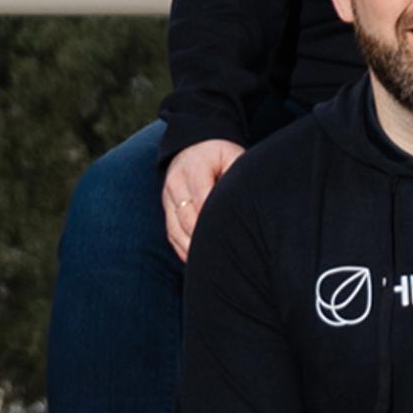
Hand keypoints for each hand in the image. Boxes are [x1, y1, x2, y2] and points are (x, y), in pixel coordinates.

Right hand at [162, 137, 243, 258]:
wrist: (190, 146)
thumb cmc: (218, 153)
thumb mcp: (231, 154)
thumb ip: (237, 171)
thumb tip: (246, 194)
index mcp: (193, 171)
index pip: (202, 199)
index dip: (213, 220)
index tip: (230, 236)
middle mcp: (175, 186)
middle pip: (187, 219)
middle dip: (202, 239)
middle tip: (222, 257)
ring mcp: (167, 199)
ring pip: (176, 230)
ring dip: (190, 249)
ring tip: (210, 265)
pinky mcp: (165, 209)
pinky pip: (170, 233)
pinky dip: (182, 248)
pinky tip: (194, 260)